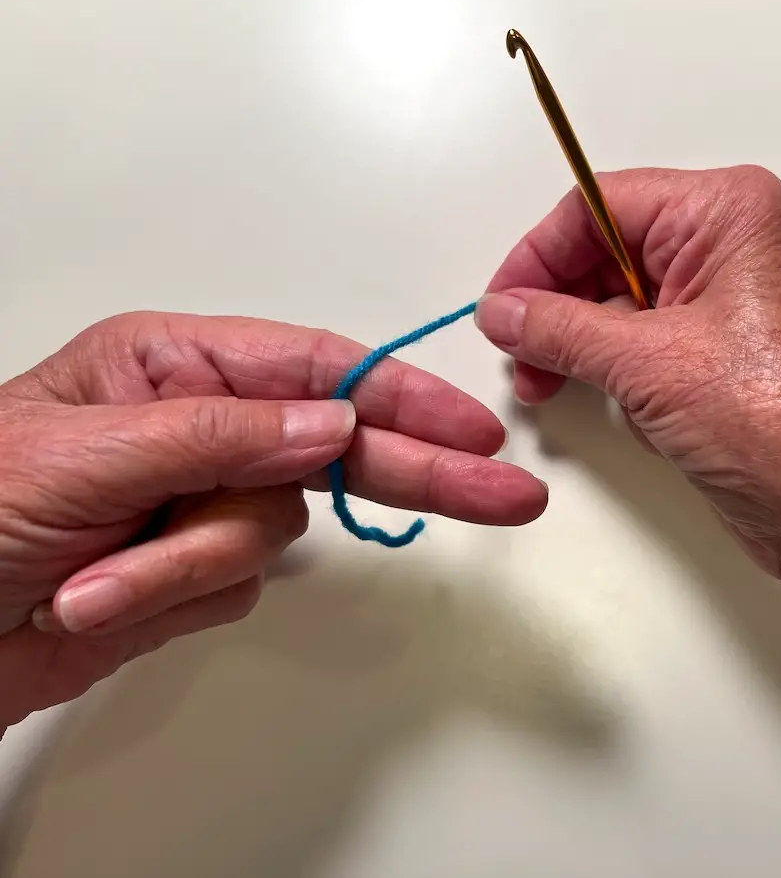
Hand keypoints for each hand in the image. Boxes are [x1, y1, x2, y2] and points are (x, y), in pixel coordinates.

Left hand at [0, 312, 545, 727]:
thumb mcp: (88, 452)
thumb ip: (223, 433)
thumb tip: (333, 422)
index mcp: (172, 367)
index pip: (319, 371)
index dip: (405, 399)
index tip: (474, 431)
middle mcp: (199, 429)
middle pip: (338, 448)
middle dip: (418, 473)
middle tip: (507, 496)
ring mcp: (199, 505)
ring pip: (274, 533)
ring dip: (185, 565)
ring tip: (96, 576)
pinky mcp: (191, 574)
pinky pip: (236, 587)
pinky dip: (170, 599)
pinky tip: (97, 596)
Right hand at [476, 166, 780, 597]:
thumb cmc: (771, 421)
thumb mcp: (647, 363)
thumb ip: (559, 328)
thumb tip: (499, 311)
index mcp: (726, 212)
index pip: (602, 204)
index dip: (539, 254)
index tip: (498, 307)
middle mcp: (730, 245)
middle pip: (609, 252)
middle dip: (559, 306)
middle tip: (518, 355)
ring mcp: (727, 304)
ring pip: (623, 304)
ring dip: (583, 347)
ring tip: (548, 386)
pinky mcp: (722, 358)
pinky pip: (647, 346)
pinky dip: (619, 375)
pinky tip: (619, 410)